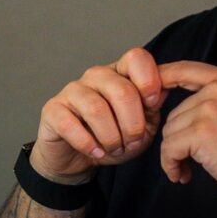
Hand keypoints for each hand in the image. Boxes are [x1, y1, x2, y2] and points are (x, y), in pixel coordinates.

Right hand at [32, 48, 165, 181]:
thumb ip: (153, 107)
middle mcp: (96, 76)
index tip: (153, 106)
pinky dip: (88, 144)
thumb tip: (164, 89)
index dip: (149, 81)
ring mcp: (72, 90)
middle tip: (132, 142)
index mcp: (120, 73)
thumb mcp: (143, 126)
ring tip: (114, 150)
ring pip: (97, 109)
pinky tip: (96, 152)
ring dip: (111, 138)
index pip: (137, 58)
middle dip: (133, 125)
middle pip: (122, 90)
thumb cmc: (112, 138)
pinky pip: (70, 124)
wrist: (78, 159)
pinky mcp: (52, 110)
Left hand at [155, 61, 216, 207]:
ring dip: (176, 155)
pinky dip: (171, 166)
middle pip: (174, 113)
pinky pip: (168, 149)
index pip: (185, 69)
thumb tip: (186, 113)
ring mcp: (209, 108)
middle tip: (191, 162)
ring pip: (169, 133)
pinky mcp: (201, 132)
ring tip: (191, 170)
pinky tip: (184, 176)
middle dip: (179, 140)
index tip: (149, 98)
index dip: (162, 79)